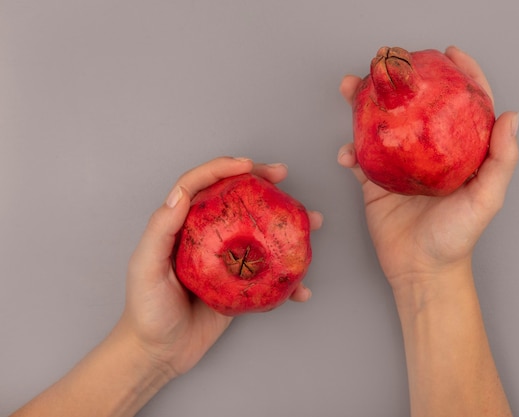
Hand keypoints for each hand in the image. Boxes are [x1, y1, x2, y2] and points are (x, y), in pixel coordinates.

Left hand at [117, 157, 322, 378]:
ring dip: (286, 225)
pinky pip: (268, 274)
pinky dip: (287, 278)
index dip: (223, 168)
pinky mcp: (240, 284)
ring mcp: (226, 260)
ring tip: (310, 222)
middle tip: (283, 177)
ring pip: (259, 233)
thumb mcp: (144, 268)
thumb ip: (159, 231)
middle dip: (262, 184)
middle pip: (235, 200)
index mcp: (181, 227)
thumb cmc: (146, 311)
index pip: (200, 186)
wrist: (159, 352)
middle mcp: (206, 237)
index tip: (248, 165)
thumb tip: (180, 194)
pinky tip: (301, 284)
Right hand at [337, 46, 518, 287]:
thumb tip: (512, 116)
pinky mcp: (376, 182)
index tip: (448, 54)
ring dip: (362, 106)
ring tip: (349, 90)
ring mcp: (400, 166)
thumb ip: (502, 160)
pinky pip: (360, 158)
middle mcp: (429, 154)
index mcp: (458, 153)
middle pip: (414, 107)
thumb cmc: (457, 238)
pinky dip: (349, 150)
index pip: (463, 105)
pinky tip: (345, 152)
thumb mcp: (487, 199)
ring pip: (381, 126)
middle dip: (398, 84)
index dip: (460, 75)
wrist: (421, 270)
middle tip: (385, 66)